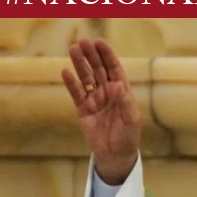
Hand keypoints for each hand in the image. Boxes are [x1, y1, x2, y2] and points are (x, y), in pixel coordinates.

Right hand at [61, 38, 140, 184]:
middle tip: (83, 42)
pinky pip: (76, 93)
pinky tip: (65, 72)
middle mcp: (108, 92)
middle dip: (92, 55)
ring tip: (73, 49)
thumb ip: (125, 102)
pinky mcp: (83, 109)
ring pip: (86, 78)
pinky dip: (71, 83)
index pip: (114, 69)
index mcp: (122, 92)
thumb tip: (117, 85)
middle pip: (98, 69)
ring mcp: (95, 99)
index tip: (100, 43)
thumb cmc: (128, 137)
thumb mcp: (131, 120)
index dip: (107, 56)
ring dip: (80, 64)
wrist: (115, 155)